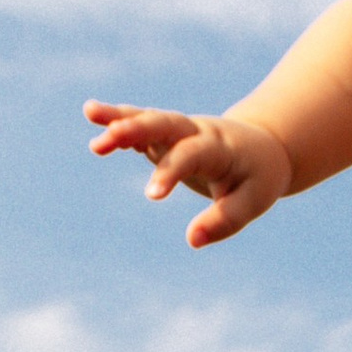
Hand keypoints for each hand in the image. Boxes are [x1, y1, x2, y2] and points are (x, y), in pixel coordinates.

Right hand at [84, 102, 292, 245]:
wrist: (262, 147)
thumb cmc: (257, 177)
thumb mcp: (252, 201)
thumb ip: (223, 221)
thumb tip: (192, 240)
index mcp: (219, 148)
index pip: (191, 155)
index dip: (171, 173)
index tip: (151, 196)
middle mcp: (196, 132)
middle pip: (165, 124)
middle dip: (138, 128)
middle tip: (110, 136)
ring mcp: (178, 131)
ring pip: (148, 118)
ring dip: (119, 116)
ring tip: (89, 111)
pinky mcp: (165, 136)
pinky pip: (140, 125)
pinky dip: (118, 120)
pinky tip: (93, 118)